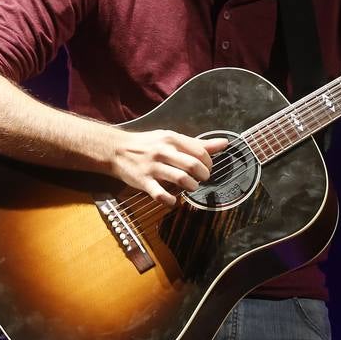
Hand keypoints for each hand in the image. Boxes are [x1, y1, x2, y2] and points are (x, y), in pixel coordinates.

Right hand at [109, 129, 225, 204]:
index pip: (200, 151)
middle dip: (204, 175)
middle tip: (203, 179)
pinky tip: (173, 201)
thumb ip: (198, 143)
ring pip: (180, 178)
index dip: (209, 162)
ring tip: (192, 187)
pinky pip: (160, 194)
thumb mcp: (171, 138)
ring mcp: (153, 167)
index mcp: (172, 139)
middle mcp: (163, 152)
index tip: (208, 168)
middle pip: (193, 165)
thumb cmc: (148, 144)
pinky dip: (170, 200)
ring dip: (191, 186)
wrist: (116, 149)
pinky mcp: (143, 181)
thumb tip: (224, 143)